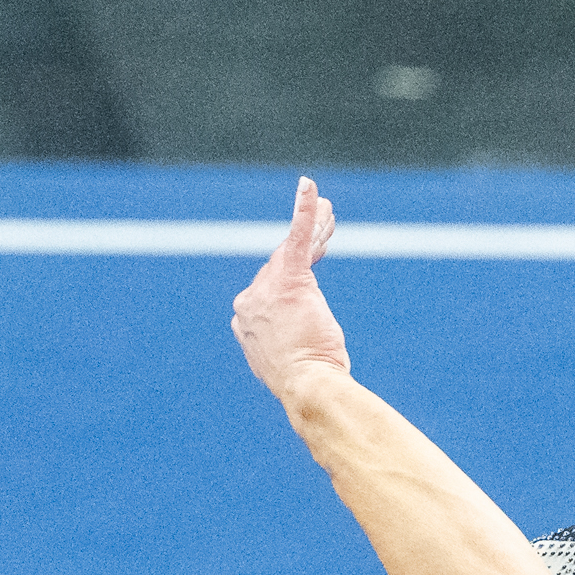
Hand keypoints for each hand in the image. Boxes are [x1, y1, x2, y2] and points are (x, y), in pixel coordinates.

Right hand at [232, 178, 351, 399]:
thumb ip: (284, 342)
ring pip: (295, 248)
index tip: (315, 255)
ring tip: (328, 208)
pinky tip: (309, 188)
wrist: (307, 386)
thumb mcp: (290, 359)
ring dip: (314, 225)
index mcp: (246, 318)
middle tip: (327, 219)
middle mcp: (250, 300)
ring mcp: (266, 288)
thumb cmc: (307, 382)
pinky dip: (303, 210)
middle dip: (309, 241)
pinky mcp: (290, 278)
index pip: (273, 285)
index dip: (297, 270)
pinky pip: (298, 236)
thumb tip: (295, 344)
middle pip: (284, 262)